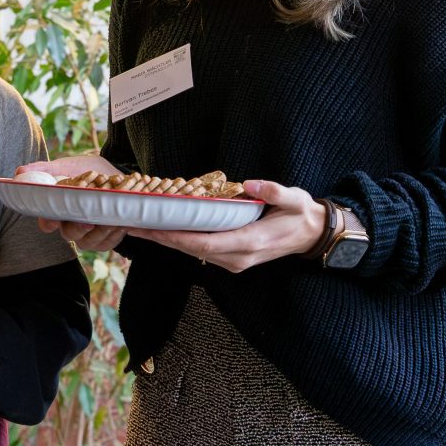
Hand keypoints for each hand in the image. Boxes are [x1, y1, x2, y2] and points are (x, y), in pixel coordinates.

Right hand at [16, 155, 128, 249]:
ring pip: (87, 242)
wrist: (123, 176)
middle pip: (67, 234)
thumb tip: (19, 173)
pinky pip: (106, 244)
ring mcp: (87, 234)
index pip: (46, 222)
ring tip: (111, 218)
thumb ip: (47, 170)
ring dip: (99, 231)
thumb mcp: (70, 166)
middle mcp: (70, 223)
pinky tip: (120, 222)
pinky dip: (113, 234)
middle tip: (89, 221)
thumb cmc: (92, 172)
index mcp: (58, 208)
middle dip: (77, 229)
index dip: (47, 222)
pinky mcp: (104, 239)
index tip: (53, 220)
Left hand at [127, 179, 329, 272]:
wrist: (311, 235)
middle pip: (191, 249)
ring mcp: (234, 261)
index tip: (153, 227)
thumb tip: (250, 184)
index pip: (204, 242)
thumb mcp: (295, 199)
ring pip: (193, 252)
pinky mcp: (232, 258)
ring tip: (141, 226)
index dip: (176, 237)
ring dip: (168, 241)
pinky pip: (201, 250)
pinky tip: (165, 230)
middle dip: (162, 238)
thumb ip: (274, 191)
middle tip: (133, 225)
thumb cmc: (301, 215)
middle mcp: (237, 258)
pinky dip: (181, 241)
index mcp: (249, 242)